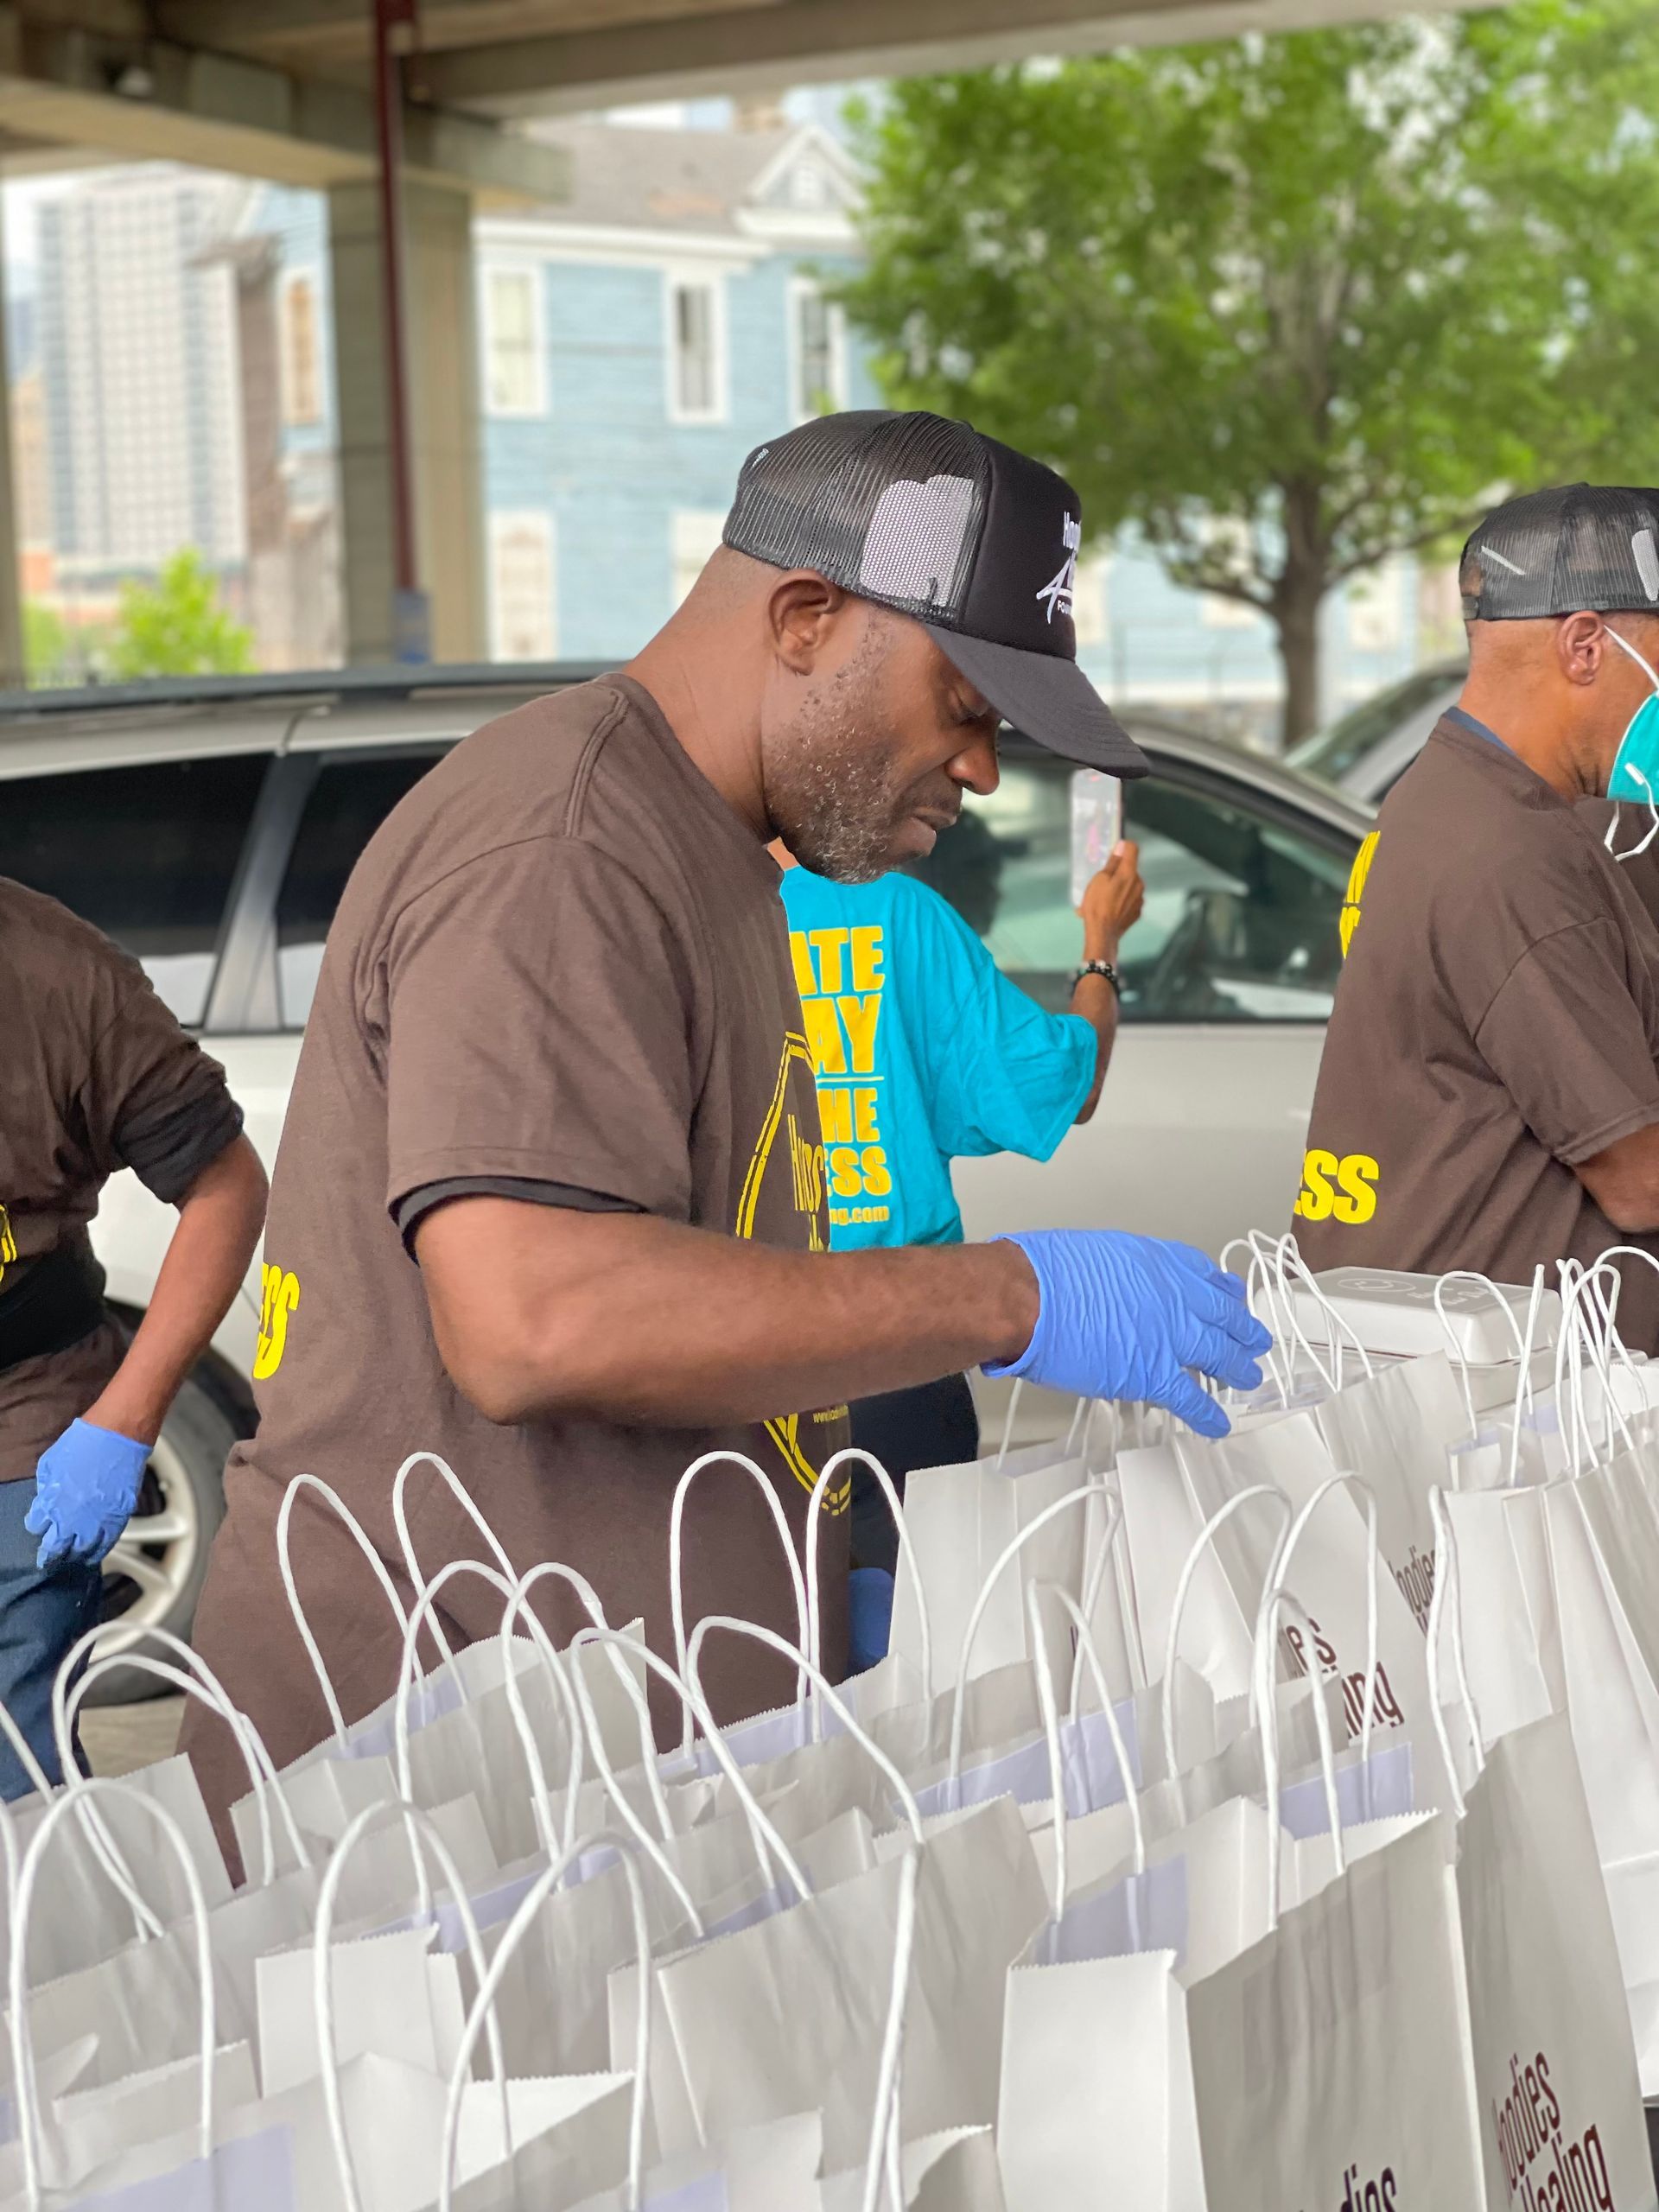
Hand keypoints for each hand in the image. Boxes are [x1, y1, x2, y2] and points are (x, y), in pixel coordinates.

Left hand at [26, 1418, 149, 1569]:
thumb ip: (46, 1486)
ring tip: (71, 1555)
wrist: (119, 1434)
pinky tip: (92, 1553)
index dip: (38, 1525)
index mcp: (52, 1502)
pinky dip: (97, 1552)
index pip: (36, 1527)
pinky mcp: (118, 1520)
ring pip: (81, 1551)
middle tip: (49, 1556)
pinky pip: (105, 1545)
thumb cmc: (85, 1442)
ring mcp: (96, 1521)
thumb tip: (46, 1497)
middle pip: (56, 1548)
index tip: (40, 1524)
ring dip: (73, 1555)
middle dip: (50, 1552)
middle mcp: (72, 1518)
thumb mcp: (50, 1462)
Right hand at [983, 1230, 1270, 1438]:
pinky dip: (1208, 1415)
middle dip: (1243, 1331)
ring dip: (1238, 1369)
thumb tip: (1117, 1284)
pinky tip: (1218, 1424)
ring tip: (1249, 1378)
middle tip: (1256, 1340)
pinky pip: (1191, 1398)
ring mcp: (1170, 1337)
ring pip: (1220, 1355)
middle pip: (1224, 1317)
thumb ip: (1122, 1271)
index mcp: (1160, 1264)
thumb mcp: (1098, 1251)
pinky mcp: (1154, 1374)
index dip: (1223, 1291)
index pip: (1205, 1277)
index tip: (1231, 1296)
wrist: (1031, 1299)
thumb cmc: (1050, 1272)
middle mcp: (1175, 1297)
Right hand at [1078, 840, 1143, 956]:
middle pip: (1130, 869)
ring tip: (1102, 899)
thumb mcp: (1099, 879)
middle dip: (1117, 872)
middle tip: (1101, 882)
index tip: (1114, 850)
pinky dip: (1120, 901)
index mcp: (1129, 873)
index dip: (1123, 846)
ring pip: (1129, 885)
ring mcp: (1140, 898)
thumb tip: (1121, 847)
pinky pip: (1129, 899)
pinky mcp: (1137, 911)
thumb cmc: (1097, 905)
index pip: (1133, 848)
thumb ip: (1112, 863)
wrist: (1103, 933)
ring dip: (1118, 887)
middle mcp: (1139, 884)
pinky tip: (1108, 908)